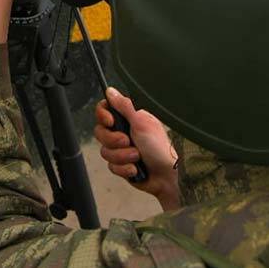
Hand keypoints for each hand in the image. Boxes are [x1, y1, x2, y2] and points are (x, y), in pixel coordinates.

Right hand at [94, 87, 181, 211]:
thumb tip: (110, 91)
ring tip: (137, 157)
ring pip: (105, 152)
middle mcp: (124, 132)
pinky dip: (124, 168)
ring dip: (122, 156)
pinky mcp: (122, 165)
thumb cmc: (160, 148)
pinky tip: (136, 169)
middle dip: (114, 140)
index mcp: (129, 118)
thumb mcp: (141, 123)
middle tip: (127, 141)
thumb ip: (124, 106)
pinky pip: (112, 166)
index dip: (103, 116)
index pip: (105, 110)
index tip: (110, 122)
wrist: (167, 176)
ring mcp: (122, 150)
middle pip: (101, 132)